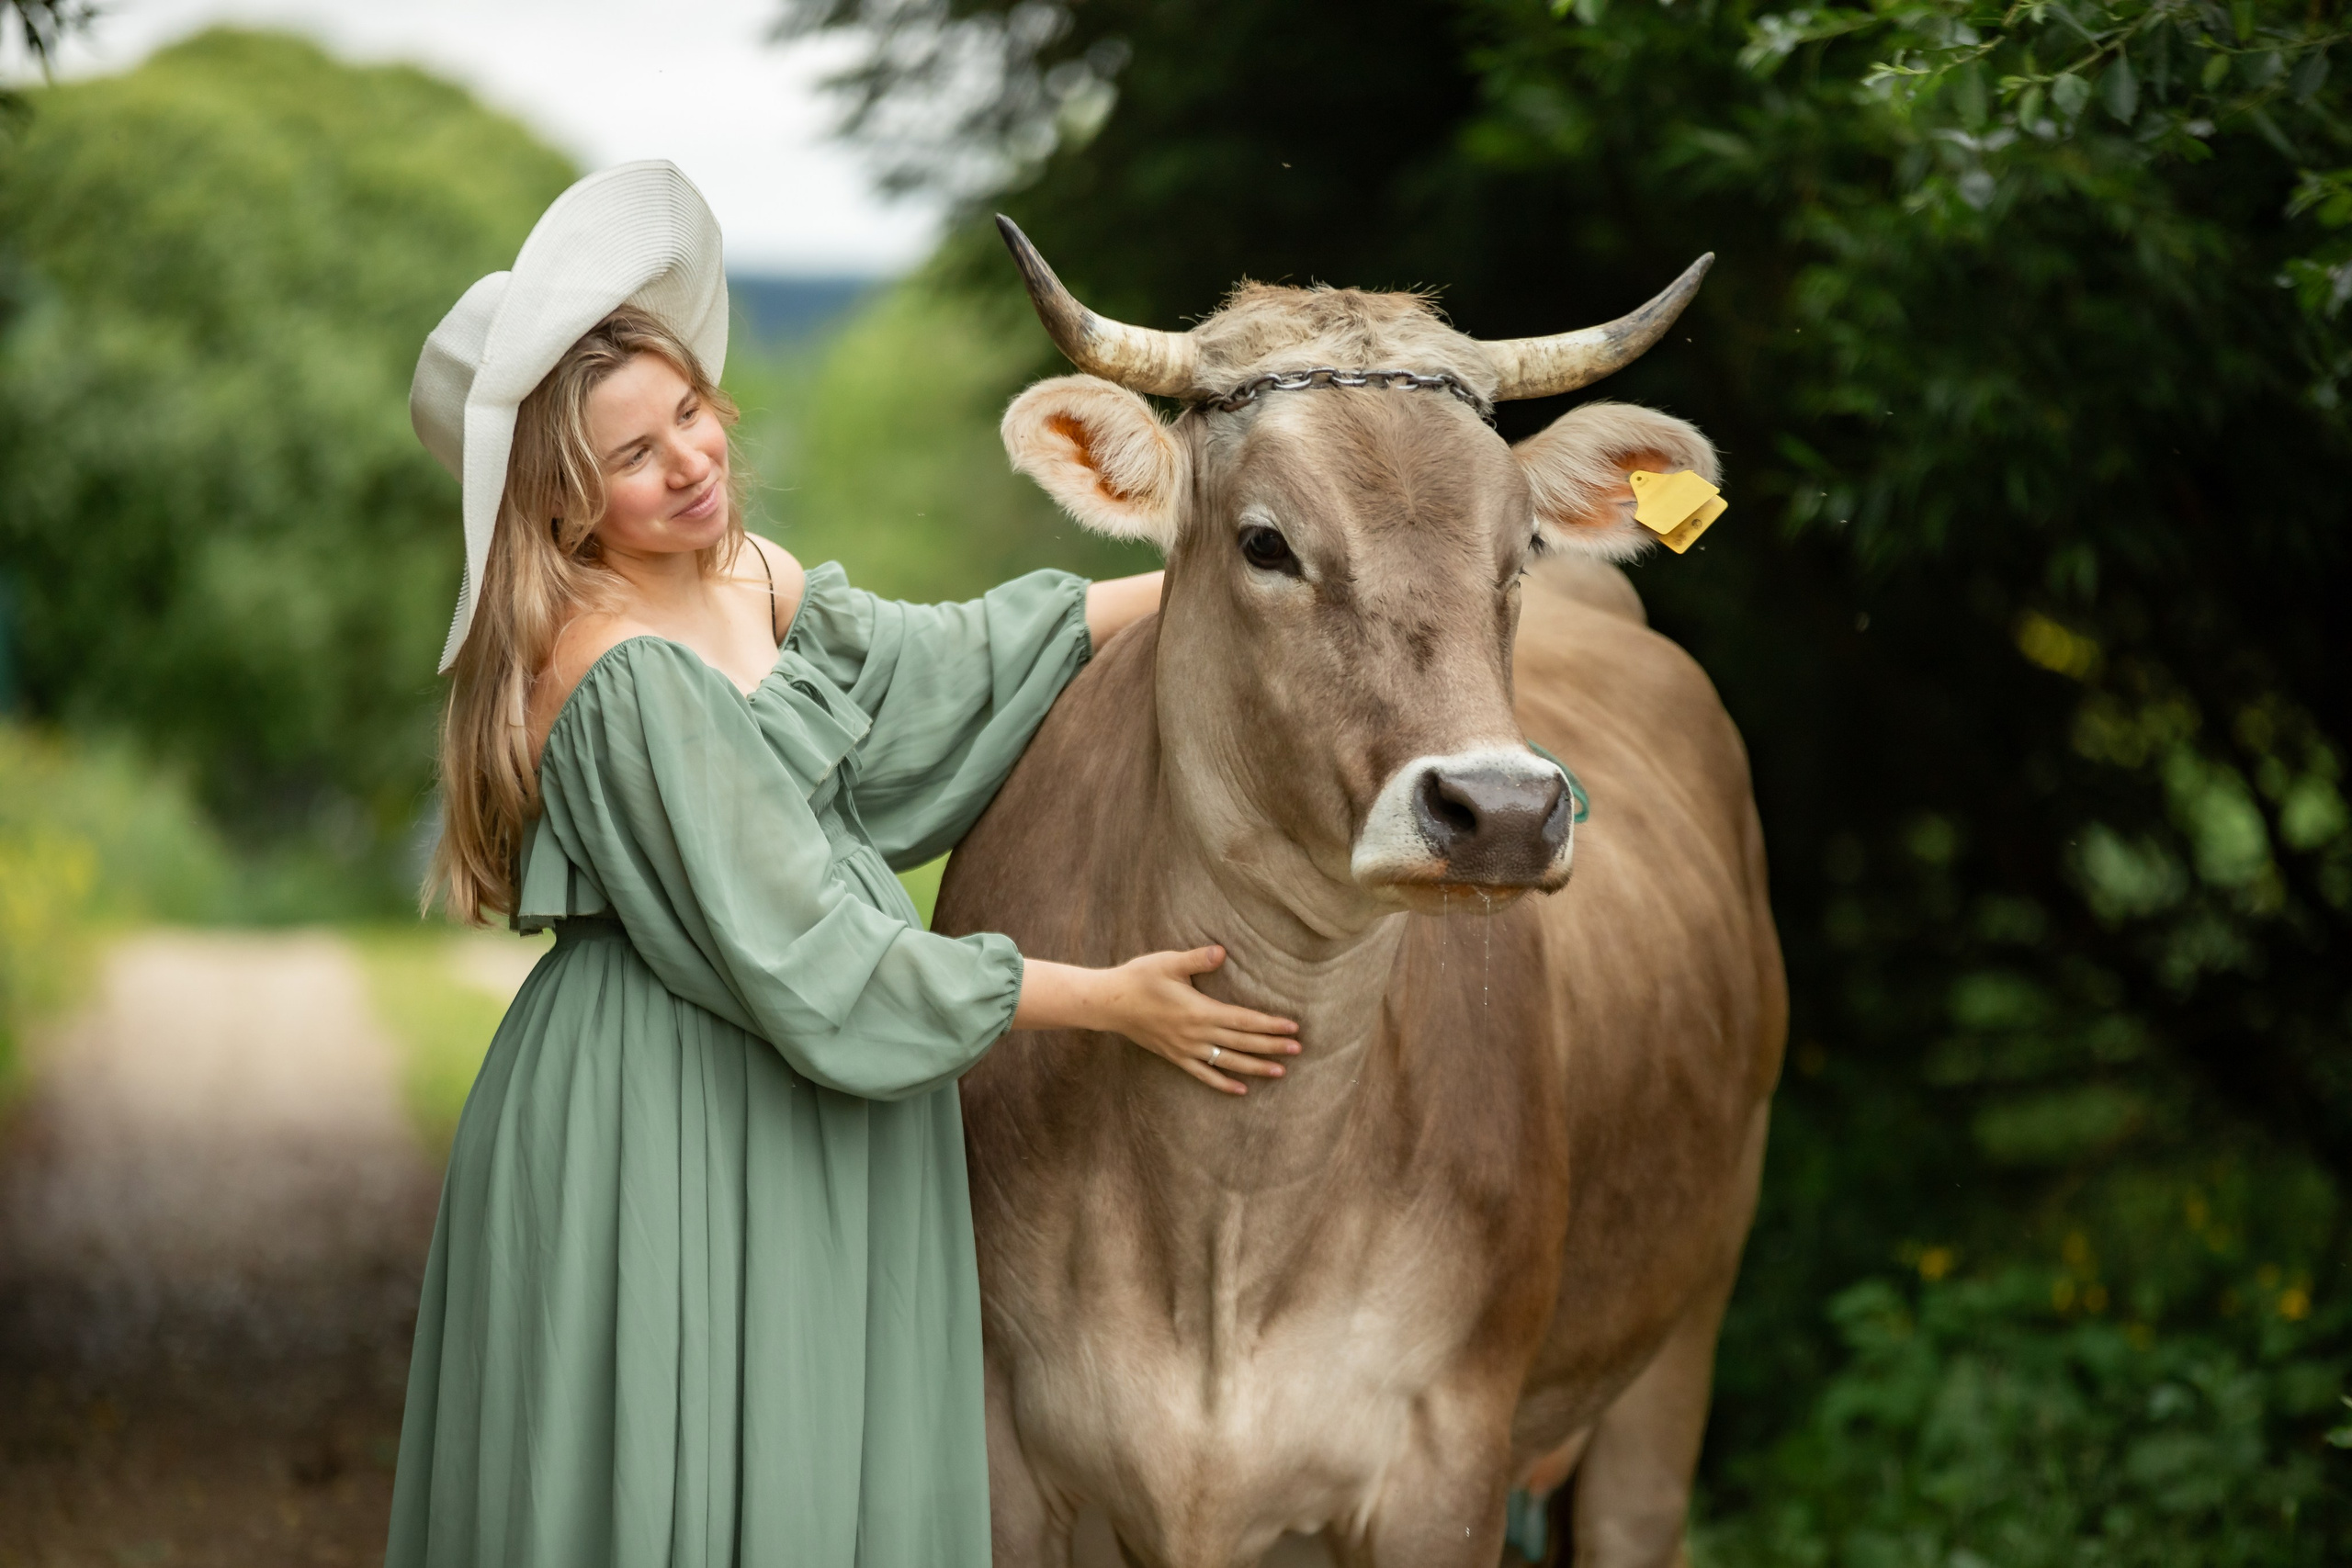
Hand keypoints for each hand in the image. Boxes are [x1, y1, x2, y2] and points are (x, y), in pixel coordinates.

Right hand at [1012, 946, 1299, 1094]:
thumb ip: (1198, 958)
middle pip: (1242, 1043)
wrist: (1109, 1003)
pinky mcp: (1175, 1056)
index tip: (1293, 1027)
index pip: (1244, 1020)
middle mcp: (1197, 1034)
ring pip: (1228, 1062)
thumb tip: (1222, 952)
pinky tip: (1241, 1090)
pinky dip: (1223, 1084)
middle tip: (1298, 1049)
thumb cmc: (1139, 978)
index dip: (1269, 1024)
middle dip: (1272, 1047)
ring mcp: (1186, 1049)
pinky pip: (1203, 1074)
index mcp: (1200, 1010)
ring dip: (1255, 1067)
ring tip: (1280, 1071)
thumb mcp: (1168, 962)